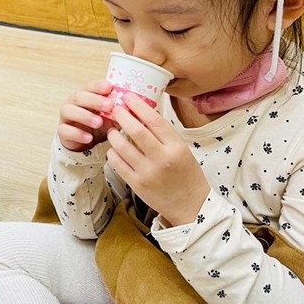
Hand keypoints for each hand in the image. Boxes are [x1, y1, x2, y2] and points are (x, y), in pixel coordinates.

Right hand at [58, 80, 116, 151]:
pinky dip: (77, 133)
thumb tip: (138, 106)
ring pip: (69, 111)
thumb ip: (119, 110)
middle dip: (94, 100)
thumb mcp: (110, 116)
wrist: (85, 141)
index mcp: (85, 95)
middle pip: (79, 97)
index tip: (109, 87)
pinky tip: (89, 138)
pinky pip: (65, 130)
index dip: (98, 86)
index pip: (89, 86)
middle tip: (109, 106)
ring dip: (84, 116)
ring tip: (98, 122)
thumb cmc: (99, 124)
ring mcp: (66, 117)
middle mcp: (73, 103)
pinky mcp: (62, 131)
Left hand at [106, 93, 209, 226]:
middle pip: (136, 131)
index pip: (155, 120)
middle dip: (123, 116)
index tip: (128, 97)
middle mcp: (162, 159)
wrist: (191, 206)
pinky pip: (117, 163)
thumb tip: (143, 113)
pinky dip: (112, 153)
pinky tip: (113, 149)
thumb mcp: (181, 150)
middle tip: (115, 109)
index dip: (139, 106)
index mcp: (176, 147)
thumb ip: (164, 134)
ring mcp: (148, 173)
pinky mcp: (137, 185)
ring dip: (114, 135)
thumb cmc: (186, 174)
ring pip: (122, 147)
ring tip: (112, 130)